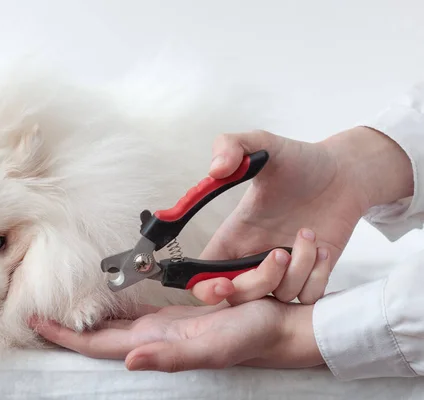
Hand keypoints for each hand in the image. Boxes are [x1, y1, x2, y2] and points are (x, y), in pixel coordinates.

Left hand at [30, 297, 322, 372]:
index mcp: (155, 343)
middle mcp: (152, 338)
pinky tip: (106, 302)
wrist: (275, 328)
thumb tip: (128, 360)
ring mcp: (162, 328)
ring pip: (112, 326)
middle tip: (37, 312)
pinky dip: (113, 308)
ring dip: (86, 319)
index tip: (36, 321)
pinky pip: (133, 313)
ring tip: (62, 307)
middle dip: (67, 327)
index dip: (66, 335)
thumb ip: (170, 357)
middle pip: (97, 336)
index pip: (97, 343)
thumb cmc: (249, 336)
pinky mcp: (173, 317)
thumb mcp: (212, 346)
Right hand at [193, 127, 412, 305]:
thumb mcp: (263, 144)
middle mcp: (254, 256)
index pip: (204, 274)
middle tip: (279, 253)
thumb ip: (231, 145)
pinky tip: (322, 248)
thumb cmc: (301, 162)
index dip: (206, 288)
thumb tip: (214, 170)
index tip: (222, 284)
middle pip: (239, 296)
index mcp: (234, 234)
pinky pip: (308, 297)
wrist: (344, 172)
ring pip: (278, 297)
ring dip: (297, 269)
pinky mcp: (312, 274)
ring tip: (308, 234)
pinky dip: (317, 276)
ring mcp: (284, 269)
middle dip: (257, 284)